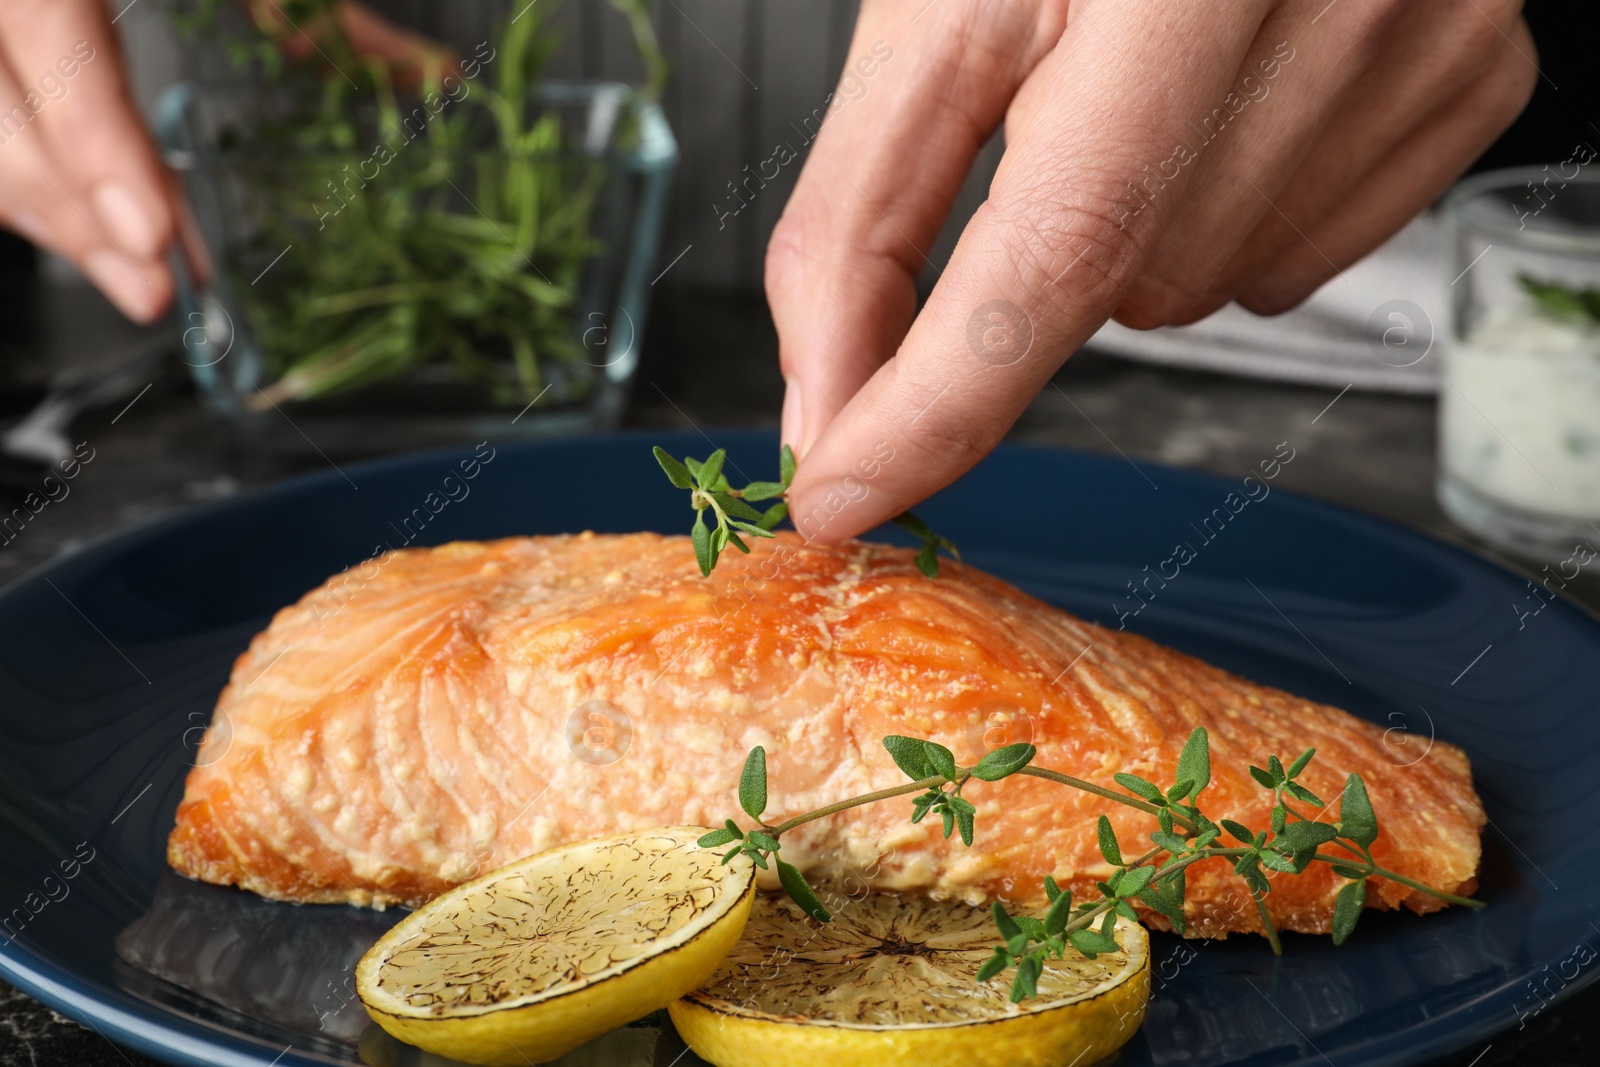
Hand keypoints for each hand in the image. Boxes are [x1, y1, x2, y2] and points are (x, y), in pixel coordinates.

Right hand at [0, 0, 444, 322]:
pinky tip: (96, 221)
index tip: (151, 232)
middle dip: (72, 212)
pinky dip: (35, 177)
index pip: (41, 31)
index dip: (91, 140)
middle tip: (157, 286)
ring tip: (136, 273)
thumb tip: (432, 78)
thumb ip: (319, 6)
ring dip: (51, 212)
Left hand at [771, 0, 1534, 541]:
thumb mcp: (945, 9)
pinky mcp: (1470, 82)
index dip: (932, 405)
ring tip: (1159, 85)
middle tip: (1063, 110)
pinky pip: (1299, 255)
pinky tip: (1233, 106)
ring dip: (1144, 228)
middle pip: (1125, 285)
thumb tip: (827, 397)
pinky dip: (1234, 213)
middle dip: (1052, 243)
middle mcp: (1327, 0)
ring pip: (1209, 287)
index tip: (840, 493)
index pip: (1048, 253)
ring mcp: (1423, 48)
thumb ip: (865, 211)